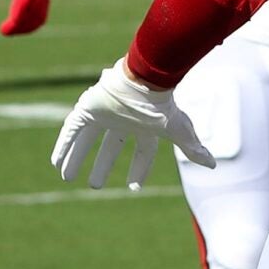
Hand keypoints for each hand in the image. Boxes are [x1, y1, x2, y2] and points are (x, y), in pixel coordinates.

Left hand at [0, 0, 49, 35]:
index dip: (18, 13)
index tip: (8, 26)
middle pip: (32, 10)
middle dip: (19, 24)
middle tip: (4, 31)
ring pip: (39, 16)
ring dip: (25, 27)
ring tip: (9, 31)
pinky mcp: (45, 1)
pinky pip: (40, 17)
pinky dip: (31, 26)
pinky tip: (18, 30)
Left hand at [52, 58, 213, 189]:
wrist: (142, 82)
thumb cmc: (162, 107)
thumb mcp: (178, 132)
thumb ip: (192, 149)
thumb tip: (212, 165)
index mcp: (144, 127)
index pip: (143, 151)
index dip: (139, 168)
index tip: (133, 185)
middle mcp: (122, 121)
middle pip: (110, 147)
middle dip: (101, 165)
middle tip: (93, 185)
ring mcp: (104, 115)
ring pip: (86, 140)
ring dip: (76, 158)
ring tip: (66, 176)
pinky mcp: (87, 109)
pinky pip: (71, 130)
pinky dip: (63, 146)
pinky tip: (55, 162)